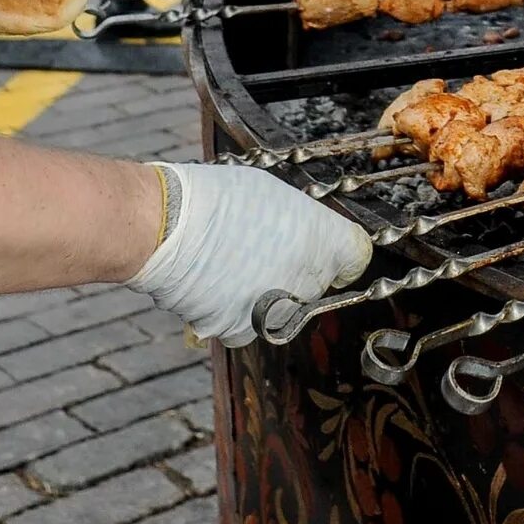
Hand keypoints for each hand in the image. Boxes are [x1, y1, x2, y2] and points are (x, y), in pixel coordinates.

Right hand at [127, 162, 372, 344]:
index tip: (330, 253)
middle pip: (316, 284)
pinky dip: (233, 311)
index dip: (341, 254)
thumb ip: (299, 222)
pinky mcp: (240, 329)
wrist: (168, 225)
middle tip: (264, 248)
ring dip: (264, 294)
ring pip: (280, 309)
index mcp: (324, 241)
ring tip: (232, 263)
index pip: (355, 257)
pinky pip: (246, 325)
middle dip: (297, 270)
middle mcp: (308, 281)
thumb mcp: (273, 194)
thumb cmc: (218, 199)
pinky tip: (214, 284)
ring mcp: (275, 310)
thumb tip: (303, 236)